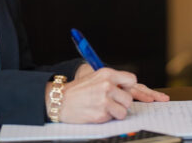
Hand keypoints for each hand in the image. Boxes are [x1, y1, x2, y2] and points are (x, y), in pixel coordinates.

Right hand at [52, 67, 167, 123]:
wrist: (59, 100)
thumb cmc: (78, 90)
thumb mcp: (96, 78)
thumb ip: (113, 81)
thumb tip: (132, 90)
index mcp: (107, 73)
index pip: (132, 79)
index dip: (129, 87)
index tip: (126, 92)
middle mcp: (107, 85)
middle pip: (130, 97)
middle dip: (123, 102)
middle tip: (112, 102)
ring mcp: (104, 100)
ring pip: (124, 110)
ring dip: (117, 112)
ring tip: (104, 108)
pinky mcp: (101, 114)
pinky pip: (114, 118)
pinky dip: (108, 118)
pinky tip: (97, 112)